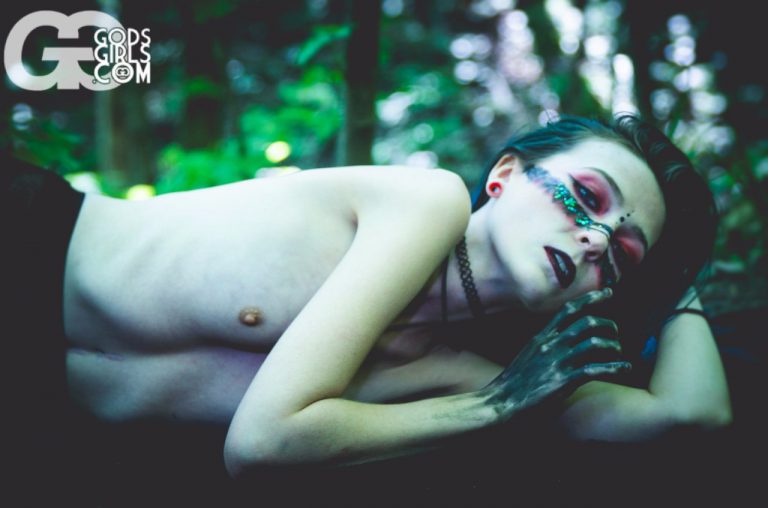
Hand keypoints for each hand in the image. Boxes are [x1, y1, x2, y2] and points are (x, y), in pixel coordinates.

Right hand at [481, 288, 629, 421]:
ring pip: (593, 343)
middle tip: (615, 331)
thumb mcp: (528, 353)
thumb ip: (545, 344)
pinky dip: (614, 367)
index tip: (609, 293)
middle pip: (586, 323)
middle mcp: (551, 345)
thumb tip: (561, 338)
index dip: (590, 299)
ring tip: (618, 351)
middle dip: (607, 324)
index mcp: (542, 337)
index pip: (568, 310)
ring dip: (612, 345)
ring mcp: (558, 361)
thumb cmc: (515, 380)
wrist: (501, 400)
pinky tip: (624, 368)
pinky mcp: (564, 380)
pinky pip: (595, 369)